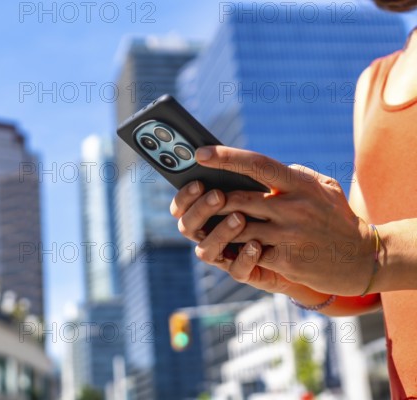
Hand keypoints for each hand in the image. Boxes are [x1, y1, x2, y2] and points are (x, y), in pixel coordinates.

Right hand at [170, 180, 294, 293]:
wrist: (304, 240)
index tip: (198, 182)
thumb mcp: (265, 184)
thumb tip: (235, 158)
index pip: (182, 206)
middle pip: (187, 226)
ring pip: (205, 250)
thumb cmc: (280, 205)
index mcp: (207, 211)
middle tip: (219, 196)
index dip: (184, 196)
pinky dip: (244, 257)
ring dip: (220, 233)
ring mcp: (224, 254)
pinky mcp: (244, 271)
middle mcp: (209, 234)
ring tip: (240, 218)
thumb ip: (248, 173)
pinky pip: (236, 270)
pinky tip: (257, 244)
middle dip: (200, 210)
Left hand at [187, 146, 373, 295]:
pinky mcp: (286, 259)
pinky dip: (237, 249)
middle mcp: (293, 206)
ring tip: (209, 224)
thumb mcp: (325, 188)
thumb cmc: (338, 218)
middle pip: (237, 199)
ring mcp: (289, 234)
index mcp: (299, 184)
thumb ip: (296, 174)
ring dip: (220, 227)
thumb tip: (264, 168)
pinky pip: (249, 252)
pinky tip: (230, 247)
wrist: (362, 259)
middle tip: (200, 199)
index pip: (256, 164)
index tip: (201, 153)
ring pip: (238, 228)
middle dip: (213, 201)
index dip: (226, 157)